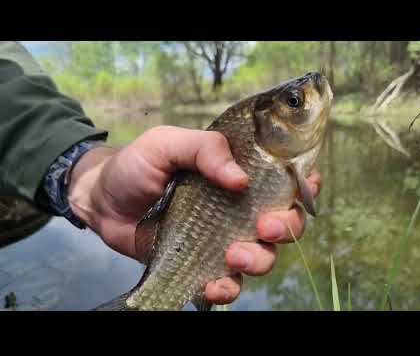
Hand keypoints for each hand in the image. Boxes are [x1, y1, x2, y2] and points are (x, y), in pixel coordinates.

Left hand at [67, 126, 321, 305]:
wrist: (102, 201)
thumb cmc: (136, 165)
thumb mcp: (167, 143)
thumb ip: (204, 149)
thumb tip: (240, 180)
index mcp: (238, 175)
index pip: (284, 180)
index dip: (304, 186)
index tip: (302, 190)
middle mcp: (238, 208)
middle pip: (284, 223)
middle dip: (284, 228)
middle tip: (263, 228)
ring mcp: (223, 238)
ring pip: (263, 256)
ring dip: (258, 261)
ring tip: (233, 257)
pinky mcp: (203, 263)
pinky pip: (228, 283)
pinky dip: (227, 289)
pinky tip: (213, 284)